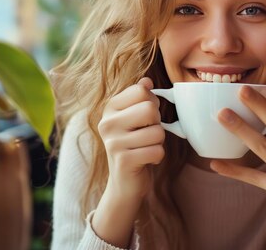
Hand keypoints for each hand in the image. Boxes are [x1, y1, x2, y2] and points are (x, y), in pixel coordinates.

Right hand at [98, 77, 164, 201]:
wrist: (124, 183)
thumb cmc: (135, 145)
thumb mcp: (135, 119)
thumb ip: (140, 98)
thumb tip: (146, 80)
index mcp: (110, 108)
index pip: (141, 90)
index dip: (152, 103)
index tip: (145, 117)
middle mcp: (107, 123)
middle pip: (150, 109)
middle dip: (157, 123)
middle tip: (147, 134)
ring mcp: (113, 142)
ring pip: (157, 132)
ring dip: (158, 142)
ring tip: (145, 148)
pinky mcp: (123, 161)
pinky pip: (157, 151)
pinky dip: (158, 156)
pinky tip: (146, 160)